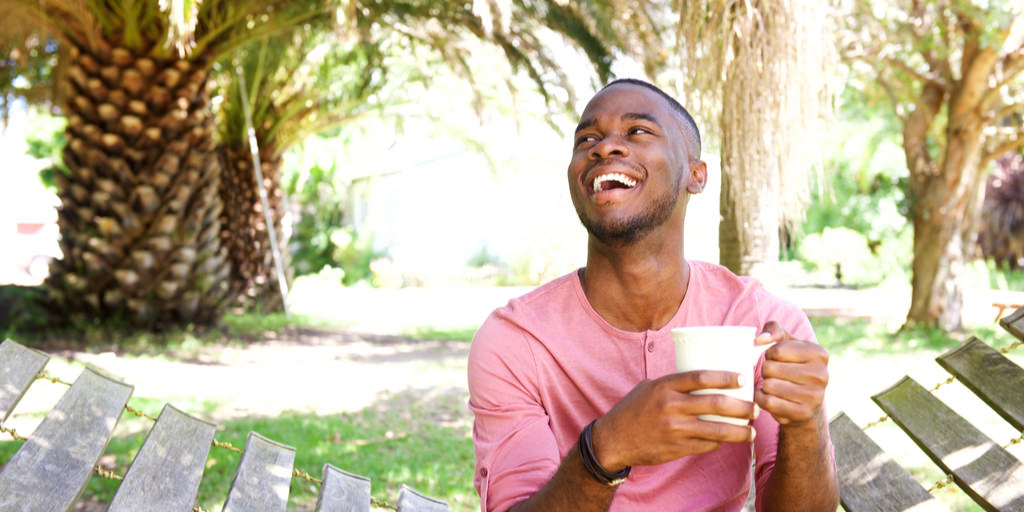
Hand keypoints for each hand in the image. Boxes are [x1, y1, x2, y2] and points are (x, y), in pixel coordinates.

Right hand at [590, 371, 757, 470]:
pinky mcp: (676, 448)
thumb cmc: (633, 409)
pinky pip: (706, 445)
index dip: (726, 377)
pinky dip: (720, 442)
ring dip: (739, 431)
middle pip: (716, 404)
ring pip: (716, 430)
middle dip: (742, 407)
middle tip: (756, 407)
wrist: (614, 439)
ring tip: (751, 431)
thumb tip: (706, 377)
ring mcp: (674, 429)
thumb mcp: (650, 387)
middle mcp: (671, 407)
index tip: (743, 379)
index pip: (701, 377)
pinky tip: (727, 439)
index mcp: (665, 386)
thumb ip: (675, 383)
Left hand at [754, 321, 829, 426]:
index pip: (777, 350)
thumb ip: (774, 330)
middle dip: (766, 370)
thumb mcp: (787, 343)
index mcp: (819, 353)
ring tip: (773, 385)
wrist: (804, 403)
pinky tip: (768, 396)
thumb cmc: (792, 366)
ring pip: (768, 385)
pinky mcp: (803, 413)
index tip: (776, 359)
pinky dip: (761, 399)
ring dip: (764, 385)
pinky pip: (768, 402)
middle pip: (770, 368)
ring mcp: (814, 396)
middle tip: (774, 375)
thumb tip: (760, 339)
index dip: (769, 354)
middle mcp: (821, 375)